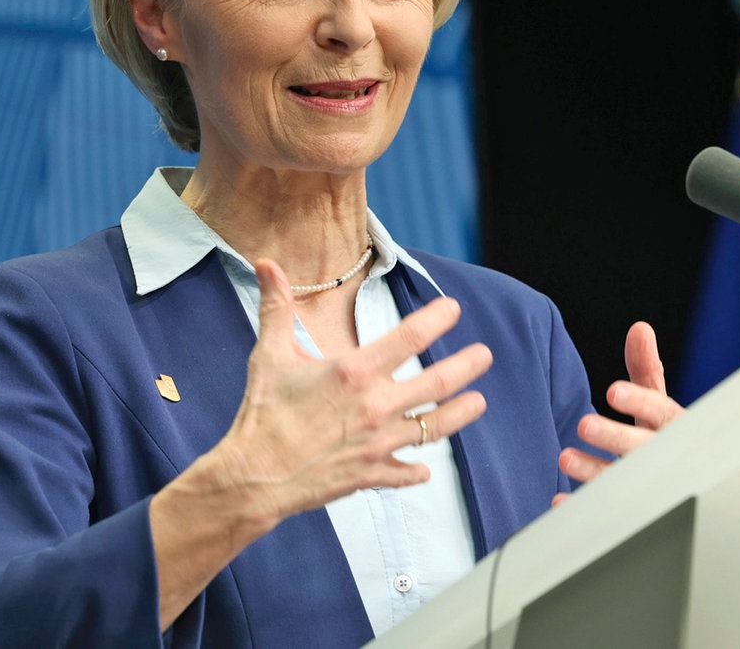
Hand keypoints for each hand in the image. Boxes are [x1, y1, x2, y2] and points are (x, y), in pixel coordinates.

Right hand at [215, 257, 492, 521]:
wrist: (254, 476)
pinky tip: (425, 468)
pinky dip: (417, 470)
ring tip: (479, 402)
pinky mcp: (371, 474)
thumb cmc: (263, 412)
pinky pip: (405, 473)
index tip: (453, 309)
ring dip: (460, 414)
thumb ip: (277, 306)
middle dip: (466, 366)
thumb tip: (267, 264)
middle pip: (436, 383)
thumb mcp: (269, 353)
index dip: (436, 319)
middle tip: (484, 355)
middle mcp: (375, 406)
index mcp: (355, 372)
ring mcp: (378, 443)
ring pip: (433, 427)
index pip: (409, 338)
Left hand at [553, 321, 683, 505]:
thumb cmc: (665, 436)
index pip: (662, 412)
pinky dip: (583, 507)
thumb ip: (646, 369)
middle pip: (643, 448)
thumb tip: (639, 328)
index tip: (612, 391)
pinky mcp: (630, 510)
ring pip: (624, 481)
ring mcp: (649, 487)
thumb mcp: (658, 401)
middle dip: (615, 437)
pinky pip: (608, 512)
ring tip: (563, 458)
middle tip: (583, 424)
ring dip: (594, 471)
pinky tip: (559, 502)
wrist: (684, 485)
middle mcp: (665, 457)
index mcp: (674, 428)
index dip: (639, 401)